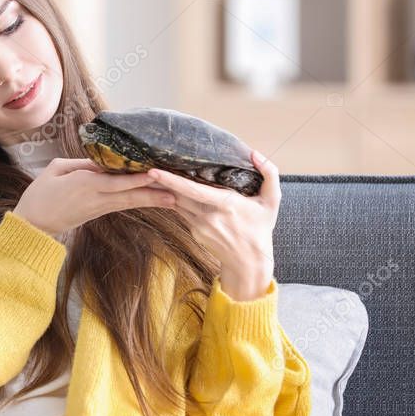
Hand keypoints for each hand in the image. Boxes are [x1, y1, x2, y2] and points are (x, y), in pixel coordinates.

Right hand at [12, 158, 177, 238]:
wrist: (33, 225)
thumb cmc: (40, 194)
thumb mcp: (55, 170)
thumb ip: (79, 164)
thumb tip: (101, 161)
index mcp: (84, 186)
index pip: (116, 182)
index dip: (137, 179)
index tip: (157, 175)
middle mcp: (96, 198)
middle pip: (130, 195)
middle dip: (155, 193)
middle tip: (179, 192)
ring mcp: (98, 208)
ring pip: (129, 202)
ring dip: (152, 200)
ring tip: (174, 199)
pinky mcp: (98, 213)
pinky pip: (122, 205)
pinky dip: (138, 201)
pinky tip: (153, 200)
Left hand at [146, 150, 279, 300]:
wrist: (249, 262)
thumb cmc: (260, 229)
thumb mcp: (272, 201)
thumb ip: (269, 174)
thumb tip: (255, 153)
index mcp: (225, 205)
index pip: (193, 190)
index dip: (172, 180)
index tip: (154, 171)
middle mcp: (207, 215)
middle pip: (178, 194)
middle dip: (160, 180)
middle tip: (142, 163)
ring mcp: (198, 225)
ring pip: (176, 202)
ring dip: (163, 189)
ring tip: (150, 172)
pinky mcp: (193, 230)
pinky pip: (181, 210)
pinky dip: (173, 199)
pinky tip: (165, 188)